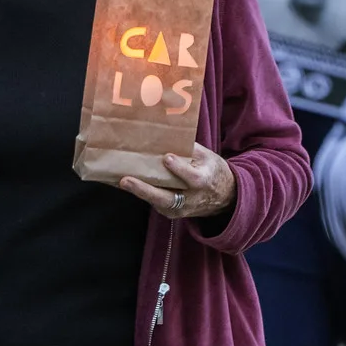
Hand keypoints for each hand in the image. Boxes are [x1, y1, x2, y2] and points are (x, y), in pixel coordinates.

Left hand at [119, 144, 235, 219]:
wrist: (225, 198)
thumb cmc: (212, 171)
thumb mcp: (208, 157)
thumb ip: (191, 149)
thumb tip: (170, 134)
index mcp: (203, 182)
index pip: (191, 178)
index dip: (179, 168)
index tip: (167, 158)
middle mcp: (190, 199)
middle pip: (166, 198)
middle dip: (144, 189)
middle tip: (126, 180)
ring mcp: (180, 209)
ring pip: (157, 202)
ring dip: (138, 192)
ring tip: (120, 181)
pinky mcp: (171, 212)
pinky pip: (154, 203)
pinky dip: (141, 193)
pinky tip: (126, 183)